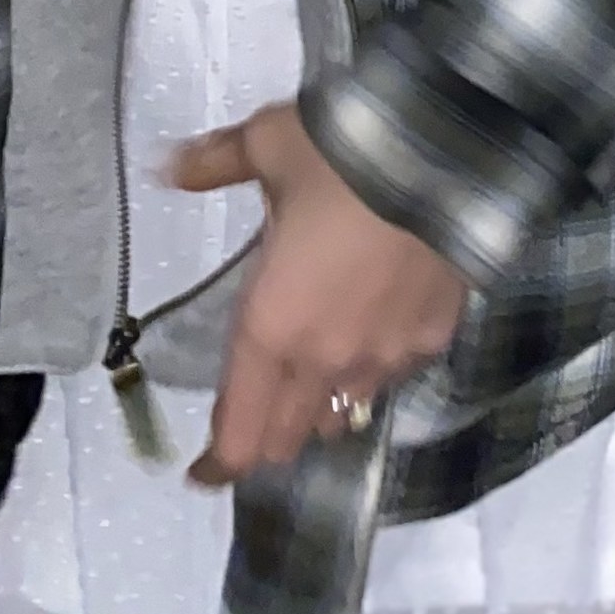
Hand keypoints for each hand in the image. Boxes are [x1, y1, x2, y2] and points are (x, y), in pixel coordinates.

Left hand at [169, 100, 468, 484]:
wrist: (448, 152)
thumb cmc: (341, 153)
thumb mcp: (267, 143)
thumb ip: (215, 163)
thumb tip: (166, 165)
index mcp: (269, 329)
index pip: (237, 436)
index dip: (218, 463)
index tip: (203, 470)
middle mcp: (323, 361)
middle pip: (287, 439)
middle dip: (266, 434)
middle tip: (258, 409)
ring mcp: (384, 356)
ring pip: (342, 412)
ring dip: (323, 403)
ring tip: (320, 369)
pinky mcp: (433, 337)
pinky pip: (394, 374)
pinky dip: (378, 365)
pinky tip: (379, 328)